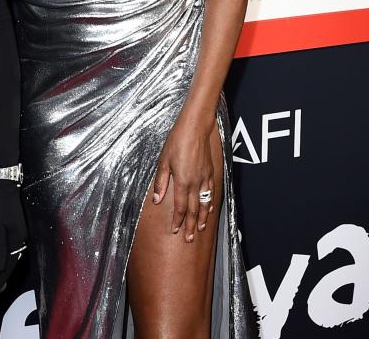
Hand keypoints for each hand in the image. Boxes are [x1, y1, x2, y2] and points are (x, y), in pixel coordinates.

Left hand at [0, 180, 27, 296]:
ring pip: (11, 258)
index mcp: (17, 239)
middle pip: (10, 264)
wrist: (4, 185)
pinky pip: (10, 251)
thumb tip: (1, 267)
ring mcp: (21, 235)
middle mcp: (22, 239)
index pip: (7, 266)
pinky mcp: (17, 231)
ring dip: (1, 272)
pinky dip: (3, 261)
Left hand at [151, 115, 215, 242]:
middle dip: (190, 225)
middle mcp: (196, 183)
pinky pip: (211, 193)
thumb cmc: (176, 142)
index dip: (177, 221)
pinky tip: (208, 209)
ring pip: (204, 204)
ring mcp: (205, 179)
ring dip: (201, 218)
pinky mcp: (210, 172)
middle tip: (188, 238)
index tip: (175, 231)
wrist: (195, 129)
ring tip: (199, 229)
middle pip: (193, 210)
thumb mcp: (163, 162)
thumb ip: (161, 182)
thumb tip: (157, 200)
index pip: (180, 207)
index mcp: (182, 182)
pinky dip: (209, 204)